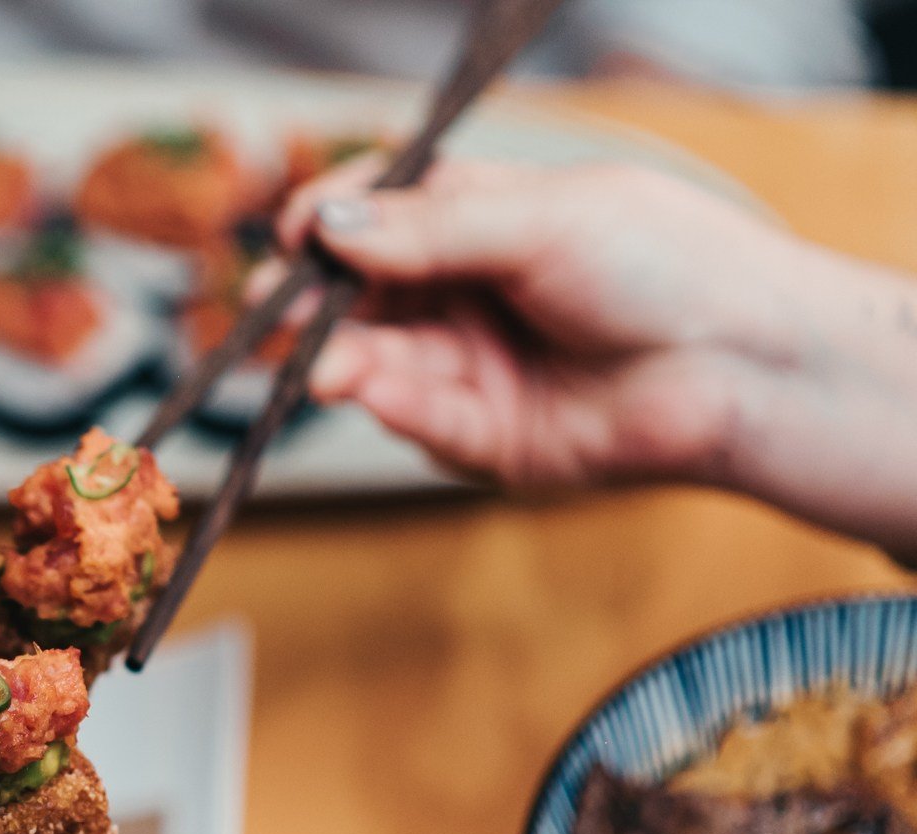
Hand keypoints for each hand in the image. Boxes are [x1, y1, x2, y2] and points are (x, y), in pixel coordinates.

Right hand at [274, 158, 916, 556]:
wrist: (742, 366)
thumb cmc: (667, 268)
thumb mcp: (541, 221)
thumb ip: (429, 228)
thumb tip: (327, 222)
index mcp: (484, 221)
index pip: (381, 213)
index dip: (332, 220)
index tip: (296, 232)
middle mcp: (469, 294)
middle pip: (362, 295)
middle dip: (314, 303)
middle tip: (276, 310)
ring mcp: (474, 365)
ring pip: (378, 362)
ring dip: (341, 360)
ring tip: (320, 363)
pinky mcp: (487, 436)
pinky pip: (420, 420)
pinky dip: (393, 405)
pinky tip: (372, 390)